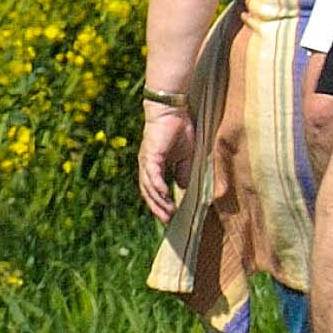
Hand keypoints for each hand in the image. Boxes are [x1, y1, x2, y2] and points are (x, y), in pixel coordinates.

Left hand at [137, 102, 193, 219]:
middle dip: (157, 208)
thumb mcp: (185, 156)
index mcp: (154, 166)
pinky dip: (157, 186)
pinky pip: (153, 174)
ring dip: (158, 201)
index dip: (160, 203)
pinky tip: (164, 195)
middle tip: (166, 221)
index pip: (154, 189)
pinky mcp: (150, 155)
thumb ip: (182, 172)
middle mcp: (147, 166)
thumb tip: (182, 187)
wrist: (173, 111)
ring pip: (149, 186)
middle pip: (148, 192)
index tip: (170, 216)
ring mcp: (147, 161)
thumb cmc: (179, 129)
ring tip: (167, 213)